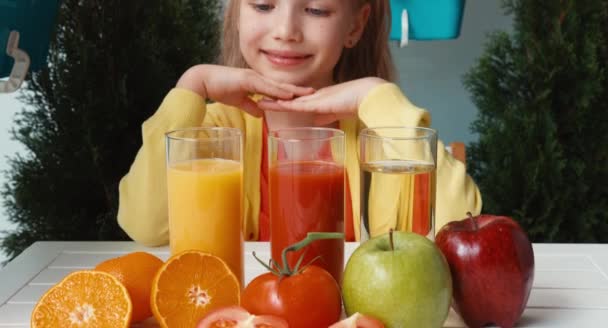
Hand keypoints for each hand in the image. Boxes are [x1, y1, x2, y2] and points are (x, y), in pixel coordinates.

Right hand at [176, 65, 313, 116]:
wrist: (203, 81)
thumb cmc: (219, 88)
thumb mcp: (238, 101)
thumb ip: (250, 106)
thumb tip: (260, 114)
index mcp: (256, 82)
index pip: (277, 88)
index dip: (291, 91)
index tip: (305, 95)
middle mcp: (257, 78)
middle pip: (282, 85)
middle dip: (298, 89)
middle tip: (315, 93)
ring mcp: (253, 77)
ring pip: (277, 85)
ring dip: (293, 89)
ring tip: (308, 94)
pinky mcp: (247, 80)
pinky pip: (266, 86)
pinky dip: (278, 91)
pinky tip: (289, 95)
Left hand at [257, 77, 386, 124]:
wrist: (368, 96)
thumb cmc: (357, 104)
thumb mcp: (337, 113)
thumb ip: (326, 117)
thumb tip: (315, 123)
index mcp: (318, 99)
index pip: (296, 100)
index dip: (283, 100)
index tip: (270, 100)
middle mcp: (313, 97)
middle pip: (288, 98)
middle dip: (273, 98)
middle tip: (257, 96)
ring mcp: (315, 99)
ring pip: (289, 100)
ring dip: (274, 101)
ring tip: (258, 100)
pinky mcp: (318, 103)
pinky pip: (297, 105)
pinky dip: (285, 105)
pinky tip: (273, 105)